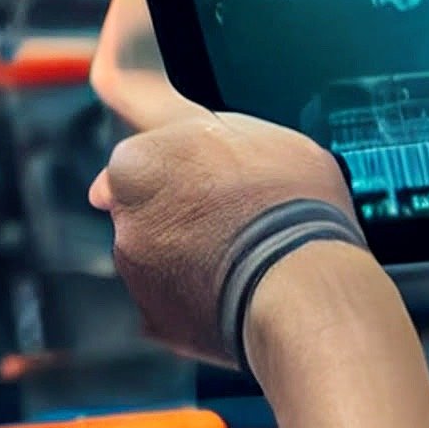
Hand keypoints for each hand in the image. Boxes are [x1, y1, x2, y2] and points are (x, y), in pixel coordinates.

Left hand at [86, 0, 359, 359]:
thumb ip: (194, 134)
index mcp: (140, 156)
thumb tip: (155, 147)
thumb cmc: (289, 201)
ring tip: (246, 250)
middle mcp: (122, 212)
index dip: (153, 127)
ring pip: (154, 247)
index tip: (147, 107)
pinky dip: (192, 295)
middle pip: (145, 193)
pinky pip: (169, 299)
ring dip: (185, 246)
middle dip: (177, 197)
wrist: (305, 290)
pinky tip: (236, 286)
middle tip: (232, 205)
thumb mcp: (257, 135)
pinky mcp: (153, 320)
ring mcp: (134, 269)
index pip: (124, 115)